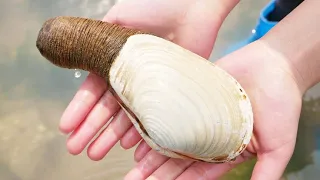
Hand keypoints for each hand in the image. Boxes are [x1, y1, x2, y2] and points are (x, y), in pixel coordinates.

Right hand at [59, 0, 224, 161]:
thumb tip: (74, 53)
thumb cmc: (156, 8)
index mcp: (116, 62)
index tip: (66, 127)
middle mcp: (131, 78)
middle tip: (75, 148)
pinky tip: (127, 146)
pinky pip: (152, 118)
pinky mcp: (169, 93)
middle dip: (90, 129)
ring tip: (96, 153)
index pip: (93, 90)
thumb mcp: (118, 19)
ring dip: (110, 136)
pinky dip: (139, 133)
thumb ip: (95, 39)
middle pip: (107, 109)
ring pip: (127, 117)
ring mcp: (150, 88)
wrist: (193, 9)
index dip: (79, 109)